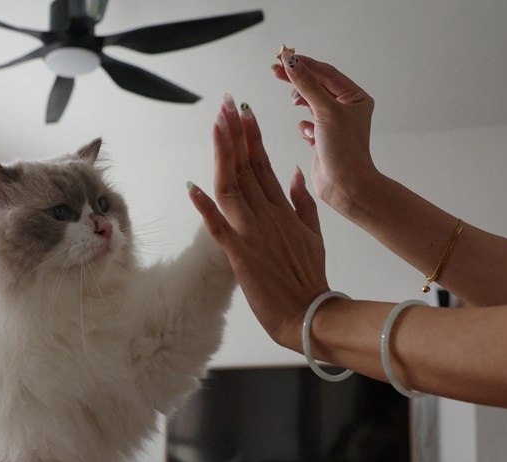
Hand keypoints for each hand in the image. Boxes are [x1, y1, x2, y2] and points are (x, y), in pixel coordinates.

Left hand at [188, 96, 328, 351]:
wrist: (309, 313)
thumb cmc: (309, 277)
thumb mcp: (314, 233)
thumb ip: (303, 201)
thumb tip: (295, 172)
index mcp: (283, 209)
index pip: (263, 165)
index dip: (251, 137)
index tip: (243, 111)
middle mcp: (267, 215)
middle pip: (247, 168)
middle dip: (235, 134)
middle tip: (226, 104)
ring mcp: (253, 233)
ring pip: (233, 187)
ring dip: (223, 155)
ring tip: (216, 126)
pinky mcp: (240, 255)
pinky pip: (218, 227)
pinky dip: (205, 207)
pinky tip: (192, 186)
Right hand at [272, 50, 378, 213]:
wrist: (344, 185)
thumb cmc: (343, 150)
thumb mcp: (324, 111)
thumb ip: (306, 85)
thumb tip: (290, 61)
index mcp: (355, 97)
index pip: (325, 72)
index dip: (304, 64)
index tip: (282, 58)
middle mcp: (347, 108)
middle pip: (317, 85)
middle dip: (298, 79)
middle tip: (275, 71)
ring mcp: (335, 123)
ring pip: (311, 103)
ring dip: (301, 101)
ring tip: (293, 102)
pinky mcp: (323, 138)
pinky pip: (308, 123)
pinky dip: (304, 126)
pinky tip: (307, 134)